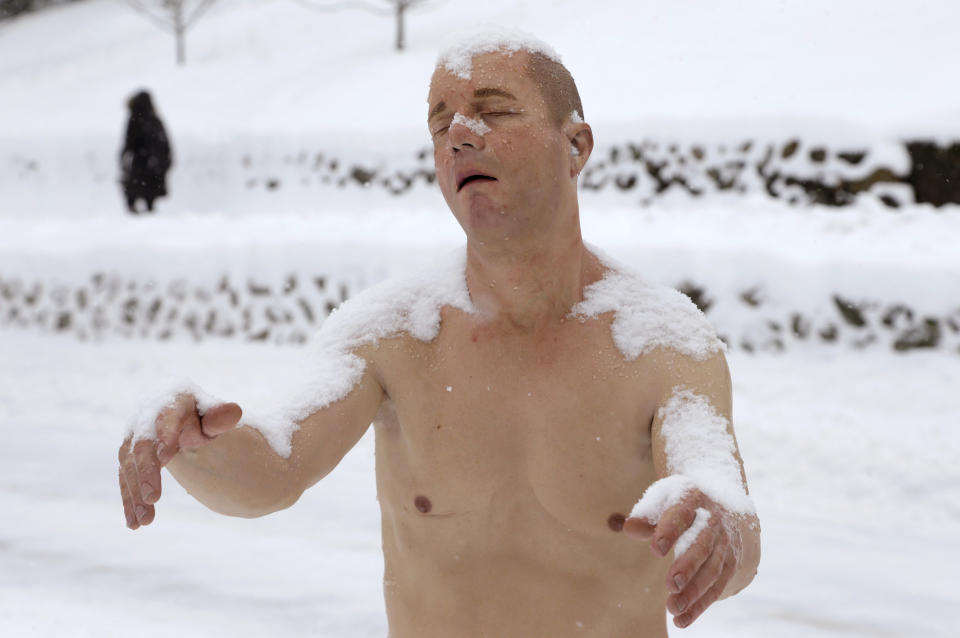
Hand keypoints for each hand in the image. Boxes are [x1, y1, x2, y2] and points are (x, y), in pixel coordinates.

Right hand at [118, 393, 240, 528]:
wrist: (183, 417)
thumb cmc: (203, 418)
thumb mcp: (214, 416)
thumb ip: (220, 417)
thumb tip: (234, 411)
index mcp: (170, 405)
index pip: (165, 419)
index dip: (164, 436)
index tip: (165, 456)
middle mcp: (146, 420)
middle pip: (142, 446)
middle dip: (146, 472)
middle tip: (153, 498)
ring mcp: (133, 440)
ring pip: (129, 467)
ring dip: (135, 494)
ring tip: (144, 521)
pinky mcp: (128, 459)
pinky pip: (126, 480)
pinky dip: (129, 501)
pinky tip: (133, 523)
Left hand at [623, 490, 739, 627]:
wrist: (720, 502)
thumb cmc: (679, 504)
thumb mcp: (662, 500)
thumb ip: (645, 515)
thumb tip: (629, 529)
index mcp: (693, 499)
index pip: (682, 514)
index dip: (670, 531)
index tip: (656, 549)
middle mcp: (714, 521)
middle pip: (703, 545)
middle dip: (688, 565)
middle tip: (671, 584)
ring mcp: (725, 544)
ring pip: (713, 570)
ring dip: (694, 592)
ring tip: (673, 608)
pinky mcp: (730, 564)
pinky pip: (717, 587)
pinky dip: (700, 606)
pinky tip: (682, 620)